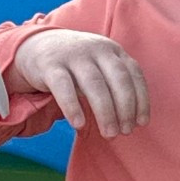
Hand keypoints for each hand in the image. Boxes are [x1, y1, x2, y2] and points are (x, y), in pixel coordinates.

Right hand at [9, 31, 149, 137]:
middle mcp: (96, 49)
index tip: (141, 123)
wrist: (37, 46)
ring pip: (94, 85)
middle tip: (125, 132)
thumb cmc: (76, 66)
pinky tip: (79, 124)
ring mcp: (73, 55)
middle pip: (118, 79)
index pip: (133, 74)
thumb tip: (131, 123)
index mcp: (112, 50)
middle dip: (125, 108)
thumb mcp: (99, 67)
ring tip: (109, 134)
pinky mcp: (51, 65)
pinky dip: (73, 107)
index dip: (140, 100)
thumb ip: (115, 86)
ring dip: (105, 112)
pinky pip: (64, 87)